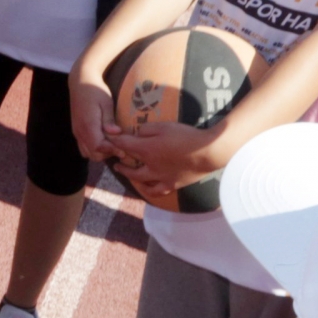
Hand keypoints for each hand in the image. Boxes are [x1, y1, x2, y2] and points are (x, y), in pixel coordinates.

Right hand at [70, 74, 118, 162]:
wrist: (80, 83)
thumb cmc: (96, 91)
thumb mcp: (106, 102)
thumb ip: (109, 119)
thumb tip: (116, 133)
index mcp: (88, 124)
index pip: (98, 146)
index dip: (111, 151)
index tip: (124, 151)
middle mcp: (80, 131)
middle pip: (93, 154)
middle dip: (107, 154)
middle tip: (120, 147)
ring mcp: (77, 132)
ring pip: (87, 153)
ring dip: (100, 153)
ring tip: (113, 145)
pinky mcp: (77, 132)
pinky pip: (84, 148)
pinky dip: (93, 150)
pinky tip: (104, 142)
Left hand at [104, 121, 222, 199]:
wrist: (208, 152)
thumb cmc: (186, 136)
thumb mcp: (164, 126)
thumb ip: (147, 130)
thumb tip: (136, 134)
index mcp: (147, 150)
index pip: (124, 145)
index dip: (115, 141)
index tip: (110, 139)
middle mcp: (150, 166)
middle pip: (129, 167)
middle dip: (121, 163)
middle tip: (116, 162)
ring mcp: (161, 177)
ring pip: (141, 181)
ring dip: (132, 178)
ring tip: (128, 175)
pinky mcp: (172, 184)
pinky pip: (157, 191)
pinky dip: (149, 190)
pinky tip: (148, 188)